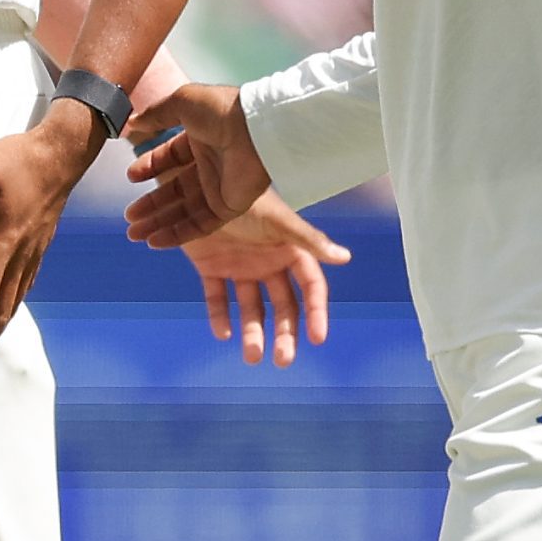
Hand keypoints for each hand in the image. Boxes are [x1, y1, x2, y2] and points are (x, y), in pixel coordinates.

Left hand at [0, 100, 102, 383]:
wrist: (63, 152)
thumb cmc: (19, 161)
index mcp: (4, 244)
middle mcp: (21, 256)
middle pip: (0, 314)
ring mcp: (33, 253)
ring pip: (14, 303)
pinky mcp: (38, 245)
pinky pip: (23, 287)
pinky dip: (10, 308)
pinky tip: (4, 312)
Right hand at [122, 83, 272, 249]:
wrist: (255, 128)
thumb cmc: (221, 110)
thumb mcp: (181, 102)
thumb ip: (155, 114)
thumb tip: (132, 122)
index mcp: (199, 139)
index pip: (170, 158)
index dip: (149, 167)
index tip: (130, 177)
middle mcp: (209, 165)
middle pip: (174, 191)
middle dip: (151, 205)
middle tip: (130, 217)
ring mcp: (219, 188)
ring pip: (183, 212)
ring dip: (159, 223)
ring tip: (135, 234)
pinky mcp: (228, 207)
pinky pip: (200, 226)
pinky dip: (177, 235)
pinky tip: (156, 241)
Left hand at [176, 191, 350, 366]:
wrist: (195, 180)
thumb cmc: (242, 196)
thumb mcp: (277, 219)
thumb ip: (309, 239)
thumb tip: (346, 257)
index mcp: (288, 250)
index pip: (310, 287)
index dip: (315, 312)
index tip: (318, 338)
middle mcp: (267, 262)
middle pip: (282, 305)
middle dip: (284, 333)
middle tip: (282, 360)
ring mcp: (239, 266)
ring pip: (250, 307)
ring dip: (252, 332)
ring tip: (251, 357)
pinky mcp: (211, 266)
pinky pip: (217, 297)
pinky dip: (219, 315)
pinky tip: (222, 334)